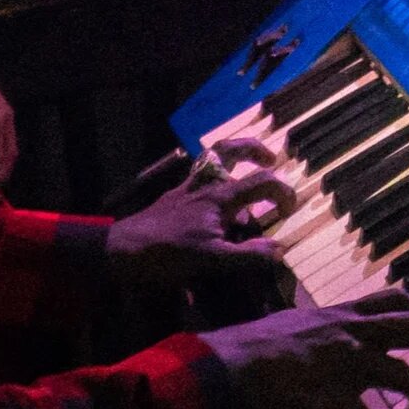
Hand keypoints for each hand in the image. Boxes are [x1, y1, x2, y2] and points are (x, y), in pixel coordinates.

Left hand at [109, 138, 297, 289]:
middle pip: (230, 150)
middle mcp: (203, 186)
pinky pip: (196, 180)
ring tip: (244, 172)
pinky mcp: (171, 200)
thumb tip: (279, 250)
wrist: (118, 251)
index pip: (261, 182)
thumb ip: (247, 255)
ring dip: (230, 159)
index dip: (283, 191)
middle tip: (270, 159)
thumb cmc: (165, 254)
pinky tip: (213, 206)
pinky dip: (211, 183)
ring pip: (210, 160)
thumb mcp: (210, 260)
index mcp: (218, 197)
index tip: (290, 208)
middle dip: (254, 148)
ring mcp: (185, 190)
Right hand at [202, 290, 408, 408]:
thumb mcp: (285, 328)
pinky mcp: (330, 390)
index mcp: (336, 315)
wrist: (219, 362)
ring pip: (399, 372)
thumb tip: (310, 337)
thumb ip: (308, 332)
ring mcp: (342, 359)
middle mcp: (345, 330)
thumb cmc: (242, 347)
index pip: (390, 298)